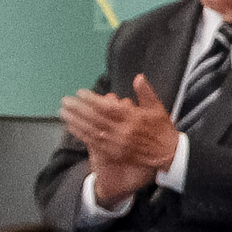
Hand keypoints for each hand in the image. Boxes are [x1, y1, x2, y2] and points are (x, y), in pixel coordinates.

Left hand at [59, 75, 180, 203]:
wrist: (168, 154)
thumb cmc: (162, 130)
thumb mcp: (157, 108)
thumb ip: (146, 92)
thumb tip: (138, 77)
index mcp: (133, 117)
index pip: (107, 107)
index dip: (92, 99)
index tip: (80, 93)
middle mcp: (123, 130)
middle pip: (95, 118)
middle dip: (78, 109)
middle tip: (66, 101)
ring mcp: (117, 142)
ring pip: (92, 130)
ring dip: (76, 121)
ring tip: (64, 112)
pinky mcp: (115, 152)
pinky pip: (94, 142)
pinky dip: (81, 134)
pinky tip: (72, 127)